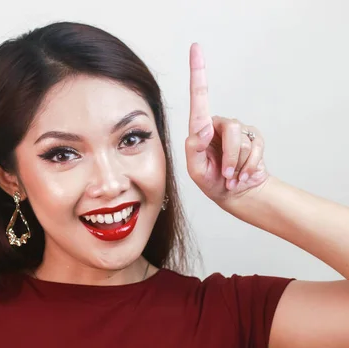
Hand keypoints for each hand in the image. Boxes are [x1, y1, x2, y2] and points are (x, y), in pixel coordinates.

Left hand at [185, 43, 269, 208]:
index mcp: (200, 128)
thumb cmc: (211, 181)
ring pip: (244, 141)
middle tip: (225, 174)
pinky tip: (243, 176)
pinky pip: (256, 149)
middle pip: (230, 128)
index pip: (198, 97)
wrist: (236, 195)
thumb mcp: (196, 170)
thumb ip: (195, 149)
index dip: (198, 71)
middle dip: (230, 156)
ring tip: (232, 176)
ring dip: (238, 164)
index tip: (196, 48)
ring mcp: (238, 130)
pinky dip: (250, 167)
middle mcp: (218, 125)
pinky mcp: (255, 138)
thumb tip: (203, 128)